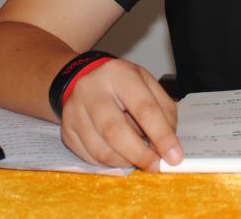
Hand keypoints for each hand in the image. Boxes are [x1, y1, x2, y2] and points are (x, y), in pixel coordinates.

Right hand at [59, 58, 182, 170]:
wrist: (85, 78)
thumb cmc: (122, 84)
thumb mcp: (148, 84)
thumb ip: (164, 111)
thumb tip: (169, 145)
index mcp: (119, 74)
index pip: (144, 108)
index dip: (161, 136)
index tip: (174, 156)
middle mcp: (92, 90)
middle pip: (115, 131)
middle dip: (140, 155)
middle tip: (155, 165)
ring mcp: (75, 110)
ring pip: (101, 150)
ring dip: (125, 161)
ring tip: (137, 156)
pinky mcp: (67, 130)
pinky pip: (90, 158)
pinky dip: (110, 163)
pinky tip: (119, 154)